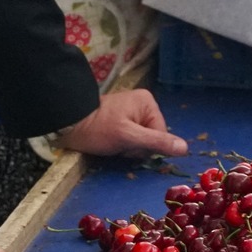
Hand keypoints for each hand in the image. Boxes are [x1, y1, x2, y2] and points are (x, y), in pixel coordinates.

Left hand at [54, 89, 187, 158]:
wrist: (67, 124)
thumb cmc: (98, 129)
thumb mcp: (128, 137)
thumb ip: (156, 142)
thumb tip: (185, 148)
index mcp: (148, 103)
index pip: (161, 135)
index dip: (146, 147)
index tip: (127, 145)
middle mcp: (143, 104)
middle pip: (152, 137)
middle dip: (136, 147)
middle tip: (118, 144)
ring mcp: (132, 112)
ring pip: (141, 140)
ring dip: (128, 147)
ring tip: (112, 143)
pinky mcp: (121, 119)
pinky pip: (131, 137)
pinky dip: (122, 144)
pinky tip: (110, 142)